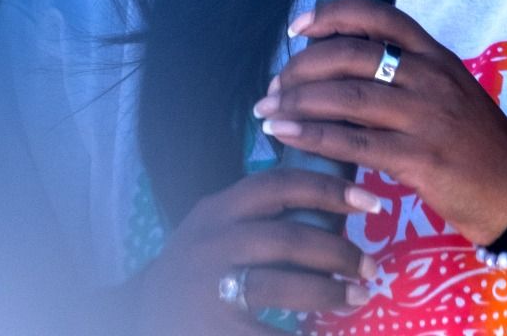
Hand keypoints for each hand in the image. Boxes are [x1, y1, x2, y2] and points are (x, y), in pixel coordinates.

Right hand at [132, 168, 378, 334]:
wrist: (134, 315)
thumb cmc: (198, 267)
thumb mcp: (219, 229)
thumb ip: (264, 215)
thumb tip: (343, 202)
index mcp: (218, 211)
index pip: (279, 185)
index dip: (330, 189)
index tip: (372, 202)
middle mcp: (208, 244)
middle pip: (287, 239)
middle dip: (338, 252)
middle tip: (370, 267)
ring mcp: (203, 288)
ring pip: (277, 286)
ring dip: (327, 293)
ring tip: (358, 298)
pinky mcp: (205, 327)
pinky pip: (262, 333)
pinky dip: (297, 335)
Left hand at [257, 0, 506, 245]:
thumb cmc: (476, 143)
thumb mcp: (450, 93)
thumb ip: (407, 76)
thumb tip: (341, 70)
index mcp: (438, 57)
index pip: (380, 16)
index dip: (332, 15)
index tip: (299, 27)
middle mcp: (432, 78)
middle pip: (352, 55)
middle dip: (301, 66)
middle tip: (276, 84)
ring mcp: (427, 117)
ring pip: (346, 97)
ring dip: (296, 101)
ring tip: (267, 109)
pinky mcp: (419, 158)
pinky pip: (352, 143)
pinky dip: (310, 137)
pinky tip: (284, 135)